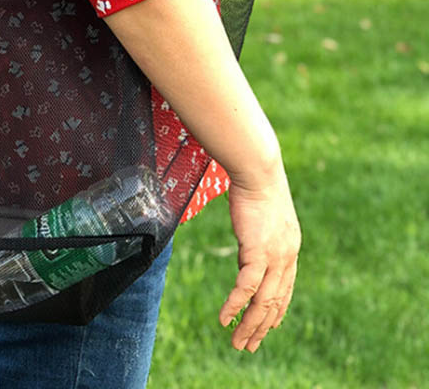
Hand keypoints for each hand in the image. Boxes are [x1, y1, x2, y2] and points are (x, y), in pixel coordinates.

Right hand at [219, 165, 300, 352]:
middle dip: (262, 327)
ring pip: (263, 302)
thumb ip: (259, 233)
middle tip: (249, 346)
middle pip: (275, 302)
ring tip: (238, 344)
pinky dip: (235, 306)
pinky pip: (245, 288)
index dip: (277, 310)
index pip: (286, 289)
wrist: (258, 169)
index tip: (269, 326)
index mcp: (290, 248)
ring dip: (250, 326)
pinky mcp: (258, 252)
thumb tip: (251, 242)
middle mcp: (287, 257)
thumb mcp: (262, 213)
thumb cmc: (256, 182)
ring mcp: (275, 257)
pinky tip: (225, 319)